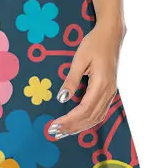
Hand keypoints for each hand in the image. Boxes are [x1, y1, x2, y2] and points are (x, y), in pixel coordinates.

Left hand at [46, 17, 125, 138]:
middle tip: (55, 132)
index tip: (55, 125)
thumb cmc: (94, 44)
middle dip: (73, 127)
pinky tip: (79, 123)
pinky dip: (89, 120)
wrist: (111, 35)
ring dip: (80, 126)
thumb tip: (61, 99)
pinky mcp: (110, 90)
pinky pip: (100, 111)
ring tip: (64, 131)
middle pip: (91, 117)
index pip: (84, 109)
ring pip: (97, 117)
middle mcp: (108, 92)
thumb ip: (71, 80)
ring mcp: (111, 92)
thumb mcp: (79, 59)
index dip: (70, 120)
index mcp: (101, 84)